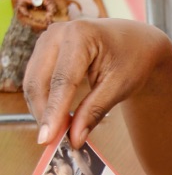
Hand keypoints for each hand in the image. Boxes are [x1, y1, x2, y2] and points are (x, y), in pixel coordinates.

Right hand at [22, 18, 171, 147]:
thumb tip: (73, 138)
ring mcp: (48, 39)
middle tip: (51, 141)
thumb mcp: (119, 87)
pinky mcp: (44, 49)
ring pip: (33, 81)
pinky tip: (53, 118)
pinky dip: (43, 100)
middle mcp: (58, 33)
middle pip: (39, 80)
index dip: (53, 112)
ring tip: (55, 132)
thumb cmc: (132, 61)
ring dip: (41, 108)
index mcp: (81, 36)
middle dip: (43, 113)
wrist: (136, 42)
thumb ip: (95, 111)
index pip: (62, 81)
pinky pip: (36, 78)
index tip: (47, 138)